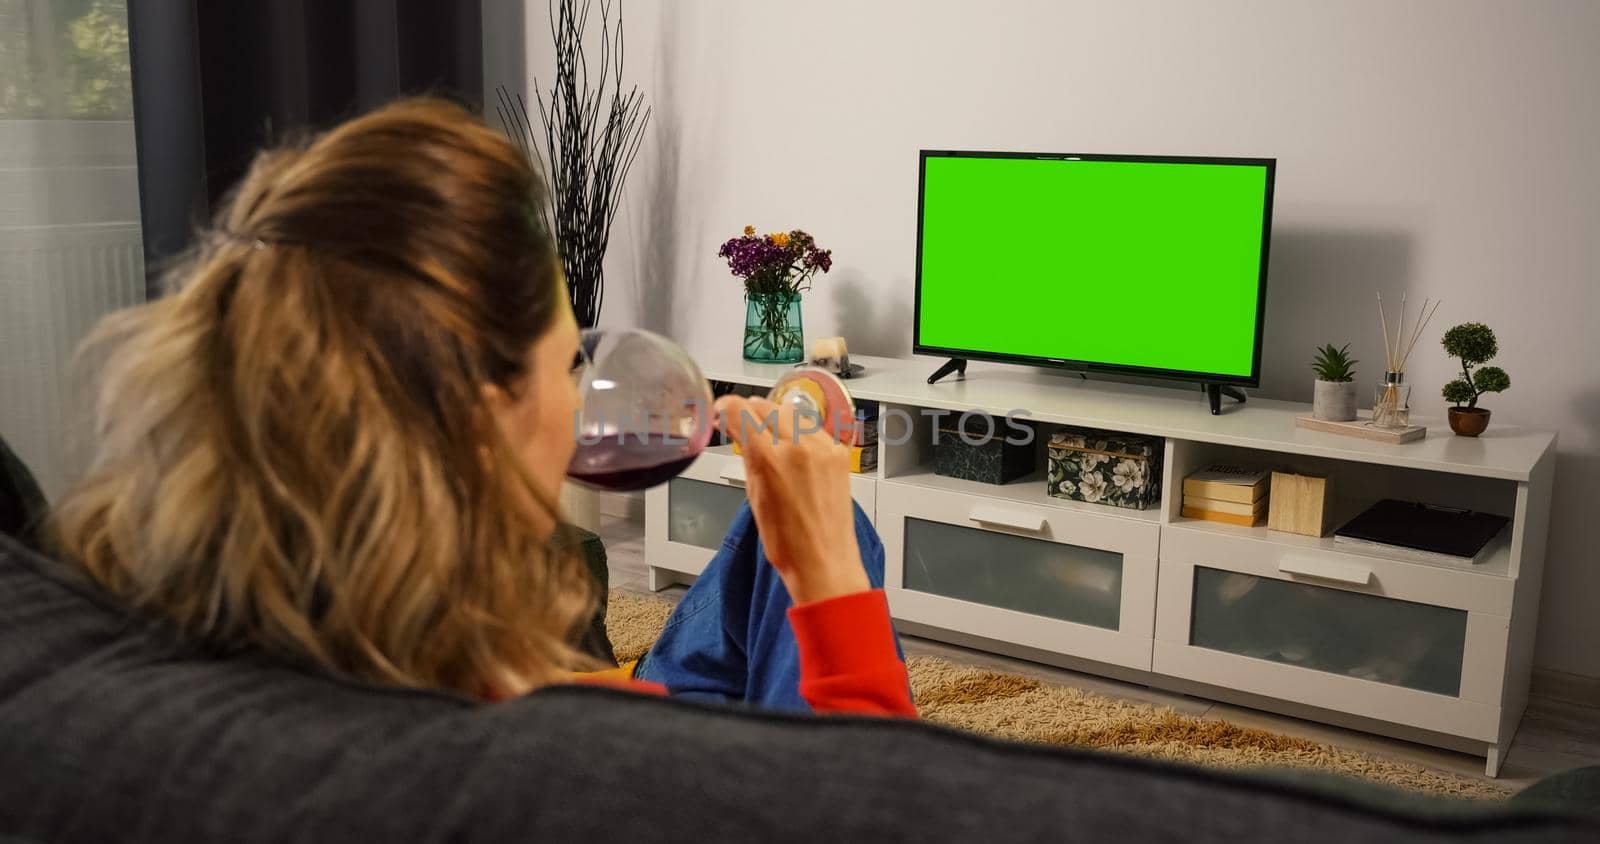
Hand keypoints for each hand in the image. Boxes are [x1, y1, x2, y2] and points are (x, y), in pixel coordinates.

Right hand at [715, 394, 868, 605]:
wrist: (825, 561)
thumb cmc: (789, 543)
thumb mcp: (754, 498)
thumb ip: (750, 460)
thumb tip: (745, 439)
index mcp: (768, 459)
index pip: (740, 412)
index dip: (725, 408)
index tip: (721, 410)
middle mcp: (797, 447)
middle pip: (765, 406)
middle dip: (748, 410)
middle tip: (741, 420)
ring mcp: (822, 448)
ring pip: (791, 412)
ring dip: (774, 415)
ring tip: (767, 430)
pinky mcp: (838, 453)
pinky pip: (813, 428)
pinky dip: (799, 429)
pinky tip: (793, 443)